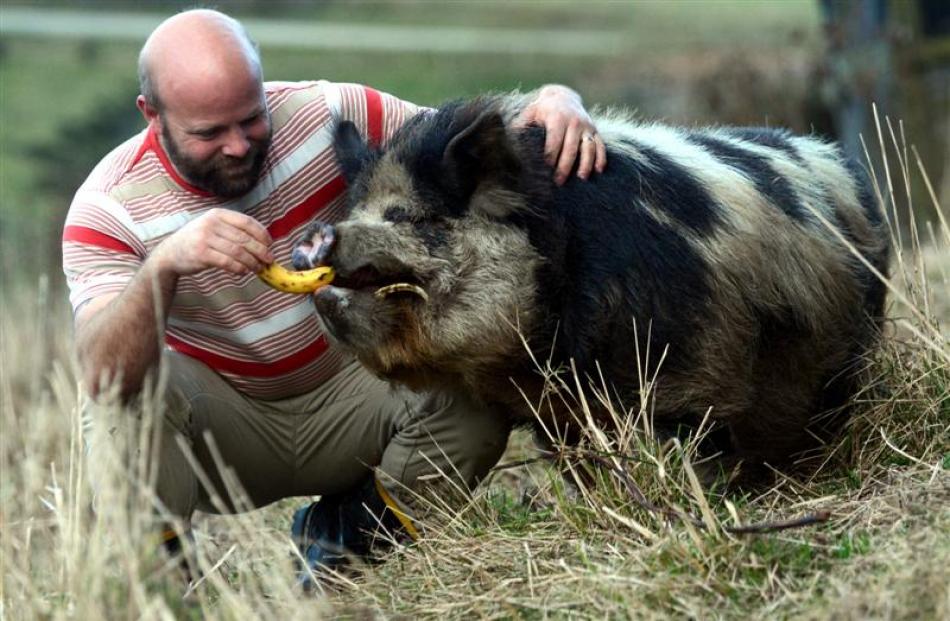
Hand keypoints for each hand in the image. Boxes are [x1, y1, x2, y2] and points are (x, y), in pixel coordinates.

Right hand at [151, 208, 273, 276]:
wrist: (170, 253)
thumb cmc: (197, 241)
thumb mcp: (213, 227)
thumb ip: (233, 230)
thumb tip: (263, 242)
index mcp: (217, 214)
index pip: (247, 222)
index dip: (262, 234)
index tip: (270, 244)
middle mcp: (211, 223)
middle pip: (245, 238)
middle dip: (261, 251)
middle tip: (269, 260)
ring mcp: (205, 238)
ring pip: (238, 252)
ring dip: (252, 262)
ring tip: (259, 269)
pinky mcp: (201, 254)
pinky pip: (228, 262)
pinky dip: (239, 268)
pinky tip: (243, 272)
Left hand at [515, 85, 606, 184]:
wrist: (563, 96)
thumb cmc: (541, 109)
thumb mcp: (529, 113)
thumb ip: (520, 126)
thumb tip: (504, 141)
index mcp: (557, 118)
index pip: (554, 142)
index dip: (549, 157)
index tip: (545, 171)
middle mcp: (574, 122)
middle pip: (571, 148)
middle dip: (564, 166)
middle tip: (558, 181)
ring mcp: (586, 126)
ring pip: (588, 147)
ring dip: (585, 164)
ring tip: (581, 178)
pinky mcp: (594, 130)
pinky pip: (600, 146)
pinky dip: (600, 158)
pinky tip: (598, 171)